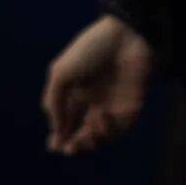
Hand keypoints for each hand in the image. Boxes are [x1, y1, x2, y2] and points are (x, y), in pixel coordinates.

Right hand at [42, 15, 154, 154]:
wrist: (126, 36)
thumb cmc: (91, 49)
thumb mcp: (62, 74)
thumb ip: (54, 102)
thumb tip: (56, 131)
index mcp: (75, 94)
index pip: (66, 123)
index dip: (60, 136)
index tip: (53, 145)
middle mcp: (94, 102)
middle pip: (83, 134)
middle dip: (75, 145)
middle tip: (69, 147)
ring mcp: (113, 105)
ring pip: (102, 136)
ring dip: (91, 142)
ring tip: (82, 138)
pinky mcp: (132, 107)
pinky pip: (121, 128)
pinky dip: (109, 130)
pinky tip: (101, 119)